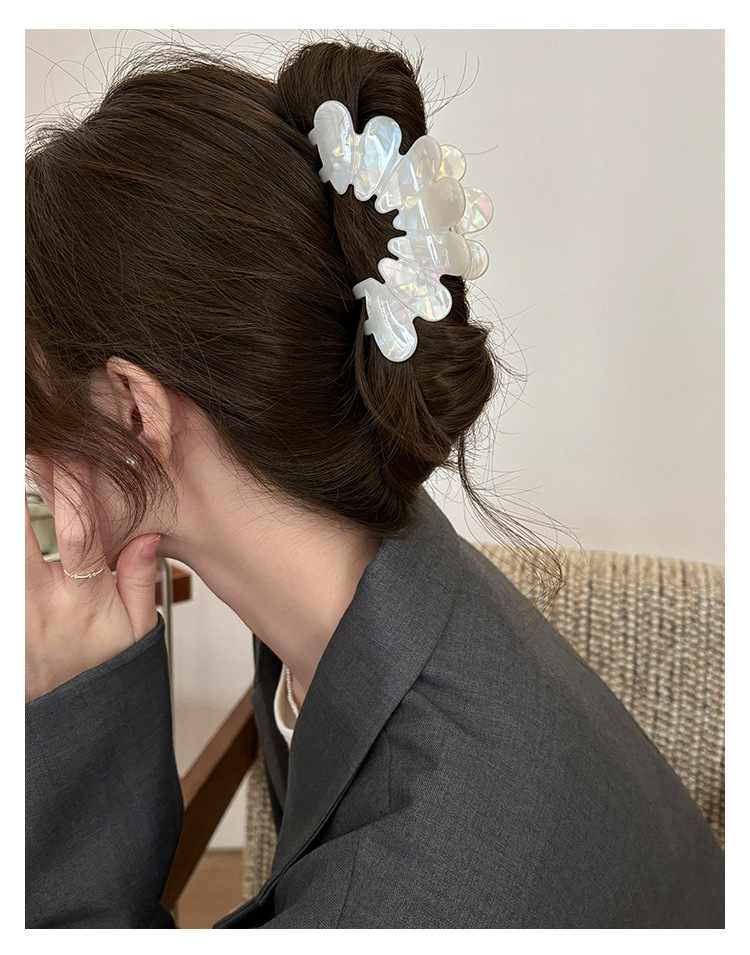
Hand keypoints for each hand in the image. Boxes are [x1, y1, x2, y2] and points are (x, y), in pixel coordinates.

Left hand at [25, 466, 160, 701]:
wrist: (65, 711)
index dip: (73, 492)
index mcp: (83, 599)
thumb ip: (140, 579)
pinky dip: (11, 543)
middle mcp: (40, 599)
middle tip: (30, 453)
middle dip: (27, 488)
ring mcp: (13, 605)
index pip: (78, 534)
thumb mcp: (138, 629)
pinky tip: (18, 517)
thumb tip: (146, 535)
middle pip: (24, 531)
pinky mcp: (1, 613)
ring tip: (23, 472)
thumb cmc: (101, 668)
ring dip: (15, 514)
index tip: (69, 457)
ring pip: (8, 548)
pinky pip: (3, 565)